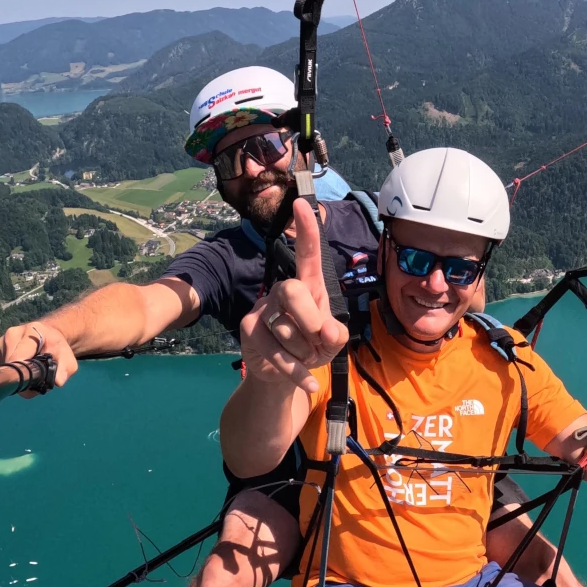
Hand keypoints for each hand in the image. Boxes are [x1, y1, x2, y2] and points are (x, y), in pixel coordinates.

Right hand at [0, 320, 77, 394]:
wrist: (48, 336)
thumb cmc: (57, 347)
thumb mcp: (67, 357)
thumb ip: (65, 368)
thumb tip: (58, 381)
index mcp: (29, 332)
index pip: (18, 358)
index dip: (25, 373)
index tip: (34, 381)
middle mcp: (11, 335)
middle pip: (10, 366)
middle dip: (23, 376)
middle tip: (36, 378)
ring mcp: (2, 343)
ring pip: (5, 369)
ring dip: (18, 375)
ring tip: (31, 371)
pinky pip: (3, 368)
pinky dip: (13, 373)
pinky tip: (24, 369)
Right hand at [240, 198, 347, 394]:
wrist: (285, 377)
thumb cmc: (312, 348)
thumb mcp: (331, 341)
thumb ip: (336, 333)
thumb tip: (326, 331)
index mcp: (307, 286)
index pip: (307, 254)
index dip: (306, 230)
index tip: (301, 203)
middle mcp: (282, 291)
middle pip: (293, 291)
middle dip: (311, 322)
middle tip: (319, 343)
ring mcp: (262, 310)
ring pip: (286, 329)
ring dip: (305, 353)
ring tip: (306, 358)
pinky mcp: (250, 332)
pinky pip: (277, 353)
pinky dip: (298, 372)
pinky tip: (310, 384)